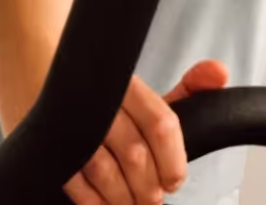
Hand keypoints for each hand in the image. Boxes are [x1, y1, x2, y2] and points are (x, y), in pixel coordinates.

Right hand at [62, 60, 229, 203]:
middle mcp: (100, 102)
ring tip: (133, 204)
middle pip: (136, 155)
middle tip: (154, 198)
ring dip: (124, 198)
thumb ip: (187, 88)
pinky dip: (95, 202)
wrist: (46, 76)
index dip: (173, 159)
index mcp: (127, 85)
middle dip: (149, 187)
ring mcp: (72, 125)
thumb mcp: (146, 91)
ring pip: (106, 173)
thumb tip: (220, 73)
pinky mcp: (51, 148)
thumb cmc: (107, 96)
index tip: (175, 180)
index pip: (161, 124)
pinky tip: (106, 203)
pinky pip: (76, 185)